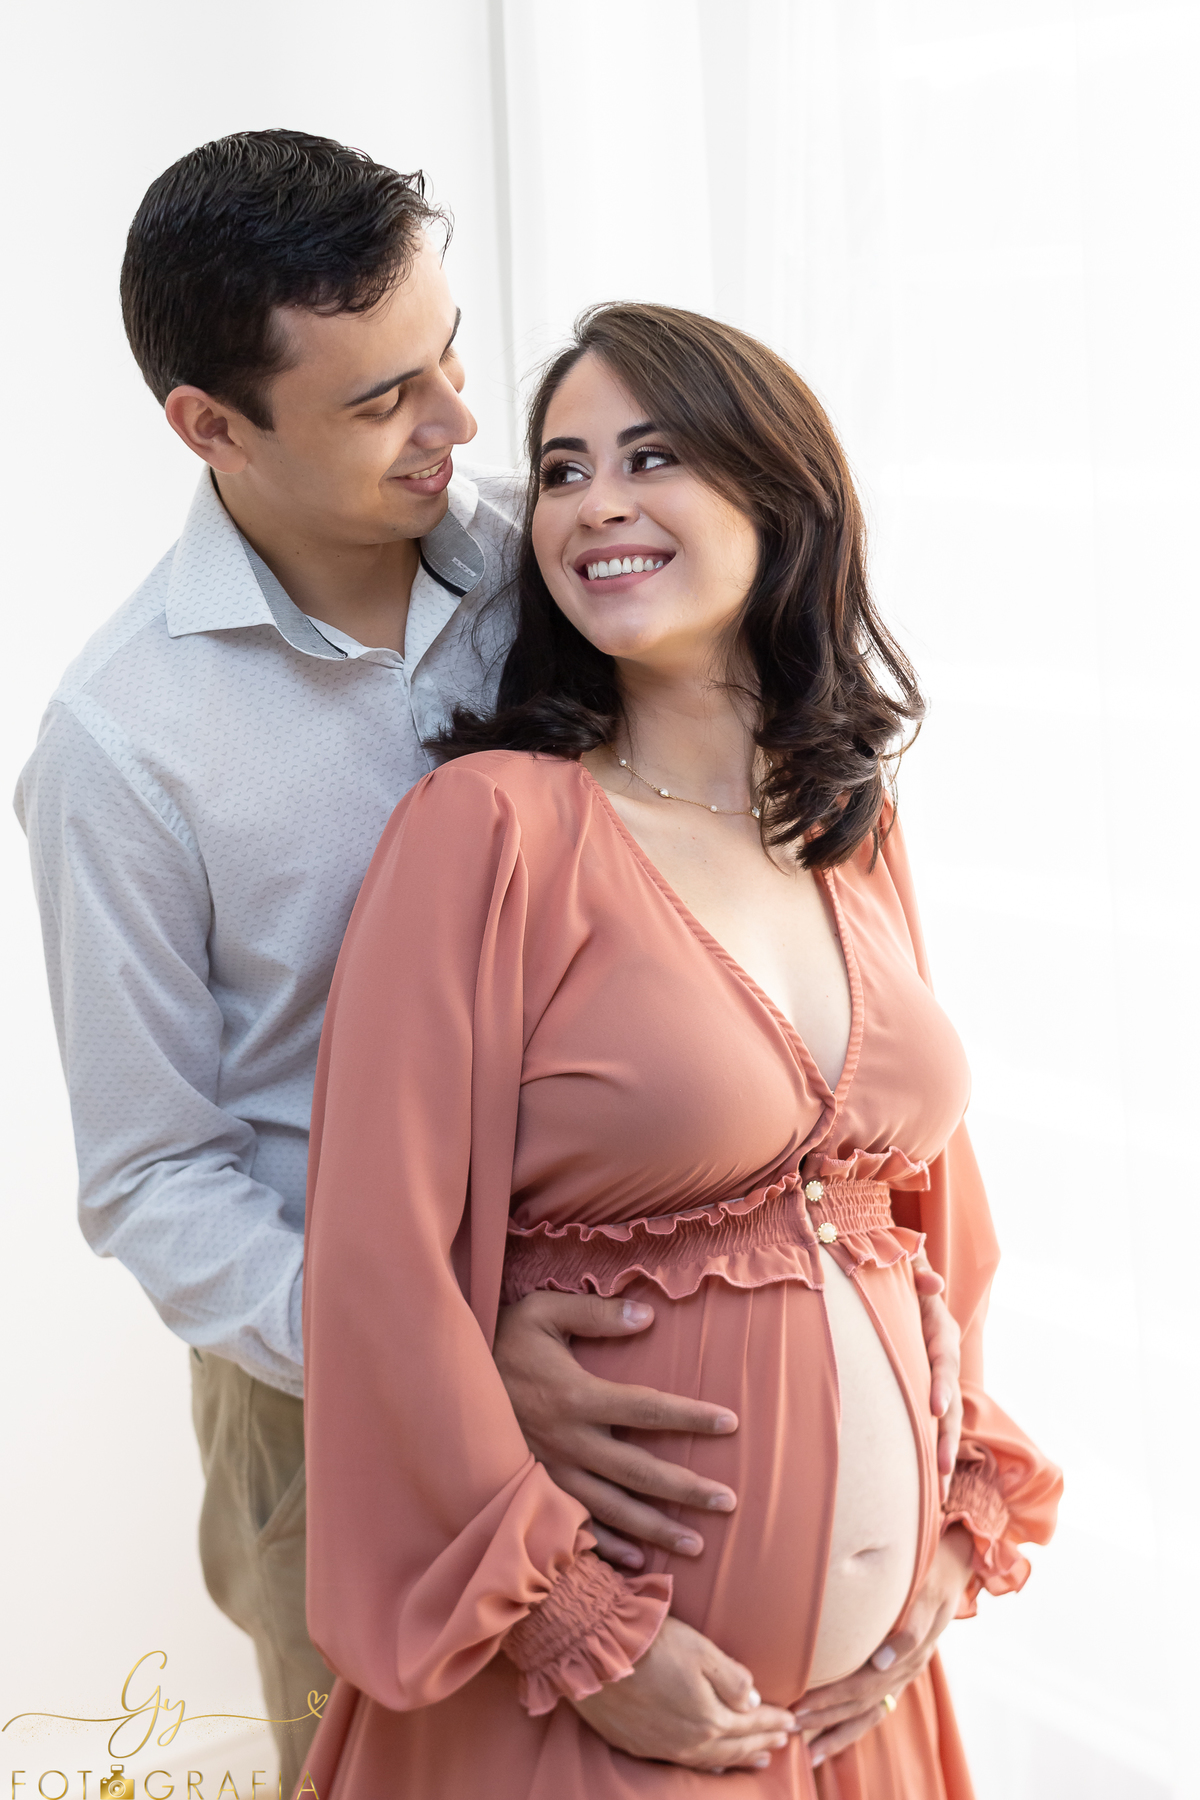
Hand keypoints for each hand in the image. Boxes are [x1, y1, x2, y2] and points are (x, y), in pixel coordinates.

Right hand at [493, 1291, 738, 1568]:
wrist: (445, 1382)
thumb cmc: (501, 1339)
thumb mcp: (543, 1312)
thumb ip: (596, 1314)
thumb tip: (648, 1315)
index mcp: (577, 1397)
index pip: (648, 1409)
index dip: (691, 1417)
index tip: (730, 1423)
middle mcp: (569, 1442)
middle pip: (640, 1472)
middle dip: (686, 1490)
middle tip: (729, 1502)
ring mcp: (551, 1472)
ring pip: (614, 1509)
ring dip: (656, 1529)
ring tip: (696, 1545)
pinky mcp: (534, 1490)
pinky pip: (576, 1525)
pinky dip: (608, 1547)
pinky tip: (638, 1561)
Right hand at [570, 1614, 796, 1770]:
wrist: (595, 1652)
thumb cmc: (651, 1643)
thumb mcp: (701, 1650)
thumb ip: (732, 1678)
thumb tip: (754, 1701)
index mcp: (709, 1717)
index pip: (751, 1723)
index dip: (774, 1721)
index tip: (793, 1721)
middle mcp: (689, 1741)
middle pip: (735, 1747)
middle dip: (762, 1743)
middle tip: (783, 1743)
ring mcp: (663, 1747)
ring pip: (711, 1760)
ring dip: (738, 1758)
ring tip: (758, 1759)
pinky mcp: (639, 1745)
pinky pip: (683, 1763)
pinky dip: (707, 1765)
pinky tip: (712, 1765)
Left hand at [796, 1525, 973, 1766]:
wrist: (955, 1568)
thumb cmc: (933, 1575)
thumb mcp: (927, 1595)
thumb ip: (911, 1631)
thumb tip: (881, 1663)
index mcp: (910, 1655)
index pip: (863, 1685)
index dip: (831, 1698)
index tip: (801, 1705)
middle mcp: (905, 1671)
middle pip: (861, 1704)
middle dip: (825, 1717)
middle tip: (791, 1725)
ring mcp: (903, 1676)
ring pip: (868, 1714)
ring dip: (838, 1732)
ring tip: (809, 1751)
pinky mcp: (898, 1675)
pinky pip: (876, 1710)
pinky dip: (852, 1727)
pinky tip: (830, 1738)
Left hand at [911, 1257, 961, 1501]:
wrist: (903, 1284)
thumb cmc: (898, 1273)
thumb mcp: (905, 1266)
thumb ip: (915, 1270)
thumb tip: (932, 1280)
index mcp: (940, 1331)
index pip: (943, 1361)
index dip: (942, 1385)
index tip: (936, 1409)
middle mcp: (944, 1360)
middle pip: (950, 1403)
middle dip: (947, 1437)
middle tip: (941, 1469)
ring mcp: (938, 1379)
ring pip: (945, 1422)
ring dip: (943, 1455)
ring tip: (940, 1495)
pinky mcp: (926, 1392)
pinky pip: (932, 1426)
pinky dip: (931, 1454)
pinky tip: (927, 1490)